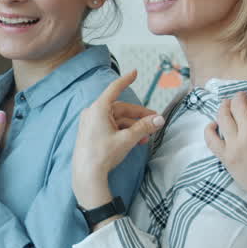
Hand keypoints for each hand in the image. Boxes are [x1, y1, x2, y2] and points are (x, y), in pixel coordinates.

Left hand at [71, 70, 163, 207]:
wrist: (87, 175)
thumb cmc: (103, 154)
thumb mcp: (127, 139)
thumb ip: (144, 127)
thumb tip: (160, 120)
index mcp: (98, 109)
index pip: (115, 88)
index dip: (126, 80)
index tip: (135, 72)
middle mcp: (93, 113)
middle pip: (121, 109)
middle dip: (139, 116)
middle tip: (155, 120)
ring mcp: (91, 123)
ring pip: (118, 120)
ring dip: (133, 127)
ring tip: (147, 137)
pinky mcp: (92, 133)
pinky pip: (111, 127)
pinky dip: (124, 131)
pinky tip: (136, 140)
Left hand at [204, 91, 246, 208]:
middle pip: (237, 105)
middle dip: (239, 98)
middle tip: (240, 98)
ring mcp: (235, 144)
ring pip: (222, 117)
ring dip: (224, 107)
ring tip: (226, 105)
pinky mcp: (226, 157)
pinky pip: (211, 139)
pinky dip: (209, 129)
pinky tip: (213, 125)